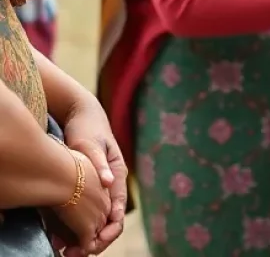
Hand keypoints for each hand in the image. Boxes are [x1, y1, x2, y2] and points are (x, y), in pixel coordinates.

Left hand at [60, 99, 126, 254]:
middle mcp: (111, 184)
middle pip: (110, 220)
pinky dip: (78, 226)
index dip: (109, 231)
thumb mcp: (91, 144)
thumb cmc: (87, 128)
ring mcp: (101, 186)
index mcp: (118, 175)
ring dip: (85, 236)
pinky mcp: (89, 186)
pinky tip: (62, 235)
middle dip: (96, 240)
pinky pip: (87, 211)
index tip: (94, 245)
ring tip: (65, 248)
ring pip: (98, 219)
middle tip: (75, 253)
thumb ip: (99, 163)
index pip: (118, 211)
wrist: (81, 115)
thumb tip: (109, 183)